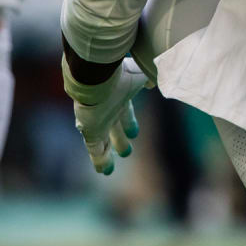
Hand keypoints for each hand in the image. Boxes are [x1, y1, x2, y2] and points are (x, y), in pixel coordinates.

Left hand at [64, 57, 150, 174]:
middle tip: (126, 151)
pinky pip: (95, 150)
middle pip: (114, 129)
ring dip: (110, 152)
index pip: (125, 114)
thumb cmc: (120, 75)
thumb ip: (150, 77)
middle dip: (120, 140)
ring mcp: (99, 123)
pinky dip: (100, 160)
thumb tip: (154, 83)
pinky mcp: (91, 133)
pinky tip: (103, 170)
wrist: (96, 77)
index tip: (133, 133)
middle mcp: (108, 111)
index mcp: (120, 98)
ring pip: (104, 142)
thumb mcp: (141, 74)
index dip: (129, 123)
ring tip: (111, 169)